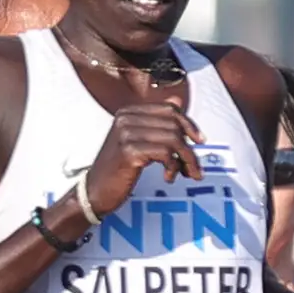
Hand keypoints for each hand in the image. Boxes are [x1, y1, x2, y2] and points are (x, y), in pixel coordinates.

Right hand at [83, 103, 200, 215]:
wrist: (93, 192)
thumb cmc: (117, 169)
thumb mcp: (136, 141)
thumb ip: (156, 122)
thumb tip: (178, 100)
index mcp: (128, 112)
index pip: (169, 109)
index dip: (189, 124)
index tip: (200, 141)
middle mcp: (126, 119)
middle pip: (174, 124)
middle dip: (189, 148)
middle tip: (194, 168)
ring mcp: (126, 134)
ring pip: (173, 139)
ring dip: (186, 159)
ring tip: (187, 174)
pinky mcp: (129, 151)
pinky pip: (165, 153)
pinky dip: (173, 167)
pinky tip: (168, 177)